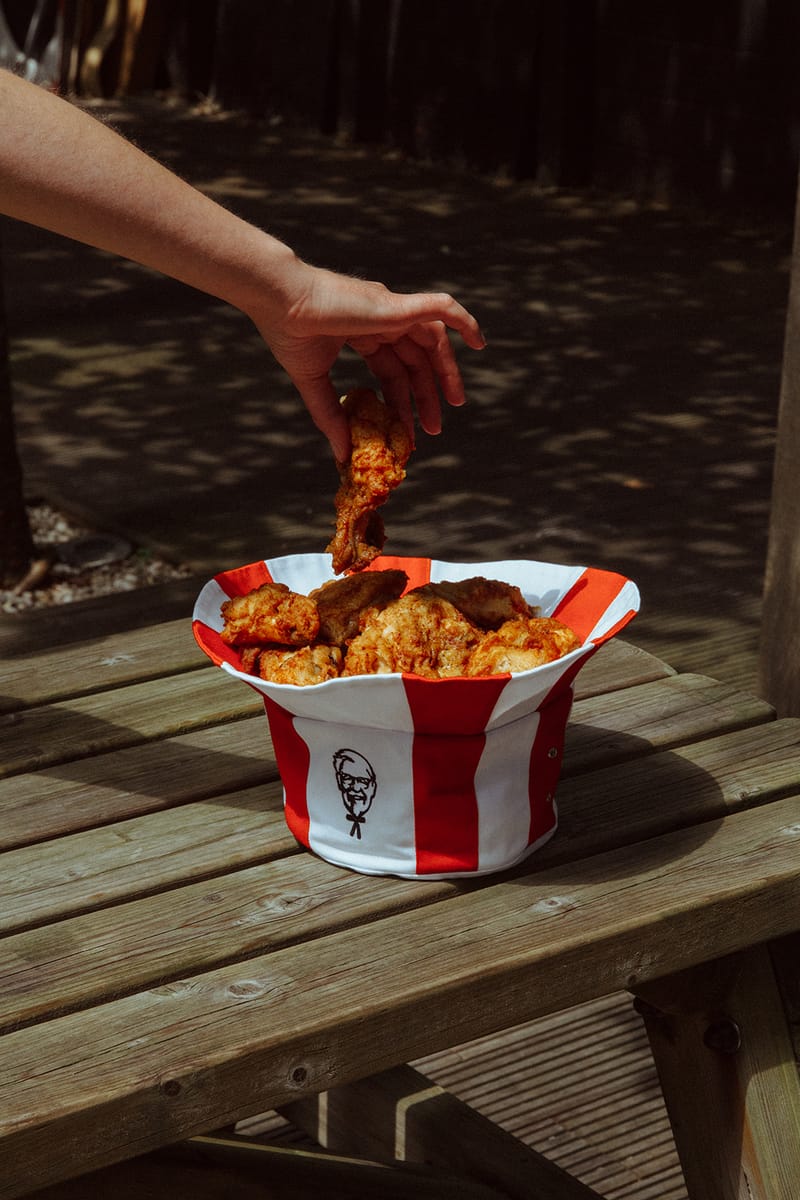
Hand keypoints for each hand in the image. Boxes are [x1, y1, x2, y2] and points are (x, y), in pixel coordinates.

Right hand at [250, 263, 485, 461]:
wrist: (279, 300)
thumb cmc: (288, 332)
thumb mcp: (313, 382)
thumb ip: (331, 417)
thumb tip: (341, 455)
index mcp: (361, 332)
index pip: (391, 369)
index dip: (400, 400)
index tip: (406, 430)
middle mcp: (381, 319)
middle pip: (415, 360)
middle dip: (426, 394)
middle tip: (434, 428)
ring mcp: (391, 309)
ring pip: (433, 340)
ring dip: (447, 371)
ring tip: (456, 402)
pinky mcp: (395, 305)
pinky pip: (442, 309)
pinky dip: (465, 321)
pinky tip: (480, 342)